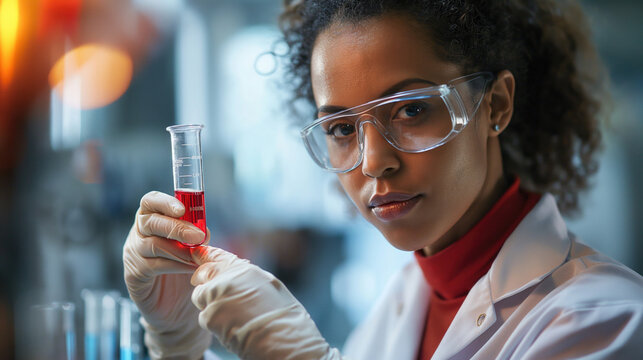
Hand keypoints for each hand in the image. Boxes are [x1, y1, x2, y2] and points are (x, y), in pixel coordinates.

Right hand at [123, 191, 211, 359]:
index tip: (183, 209)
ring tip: (198, 257)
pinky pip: (153, 266)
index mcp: (152, 219)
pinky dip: (176, 265)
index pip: (151, 201)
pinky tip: (192, 268)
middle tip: (198, 237)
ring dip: (179, 250)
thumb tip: (204, 231)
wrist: (176, 309)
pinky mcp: (133, 275)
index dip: (165, 202)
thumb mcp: (193, 248)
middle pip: (150, 222)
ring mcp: (133, 254)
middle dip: (177, 228)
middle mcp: (138, 233)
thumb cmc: (185, 270)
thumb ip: (196, 236)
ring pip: (152, 245)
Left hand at [190, 246, 343, 359]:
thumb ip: (246, 277)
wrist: (282, 339)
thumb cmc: (282, 315)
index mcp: (244, 269)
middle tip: (220, 298)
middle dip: (206, 284)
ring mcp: (217, 296)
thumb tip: (231, 275)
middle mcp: (227, 278)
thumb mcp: (269, 285)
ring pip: (200, 297)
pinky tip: (232, 327)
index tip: (198, 256)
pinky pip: (204, 317)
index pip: (216, 255)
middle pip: (202, 275)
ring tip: (233, 316)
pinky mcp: (209, 316)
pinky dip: (213, 323)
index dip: (205, 256)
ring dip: (210, 305)